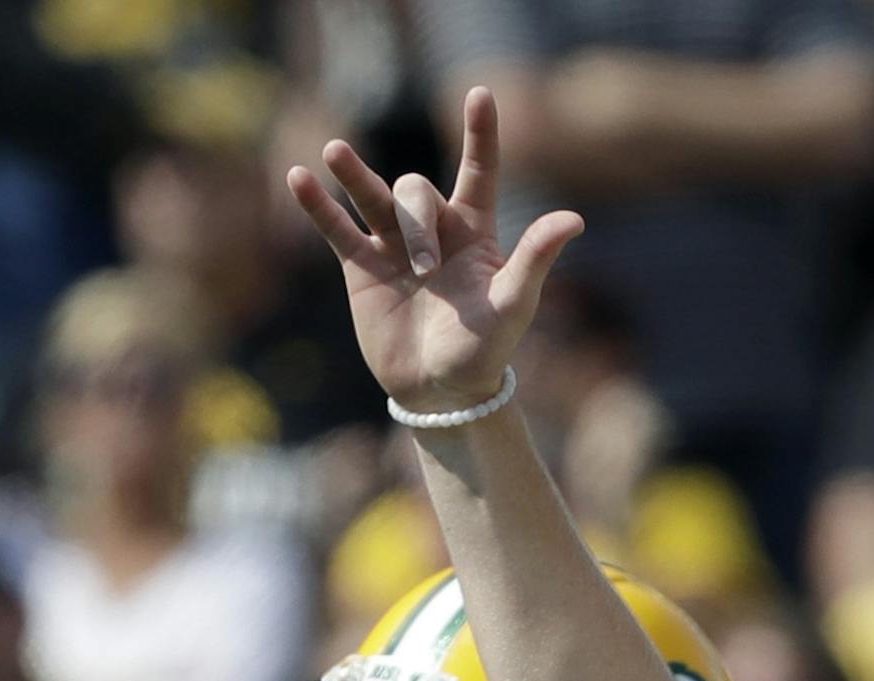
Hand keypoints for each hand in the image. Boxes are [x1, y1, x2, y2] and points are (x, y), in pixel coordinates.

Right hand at [287, 87, 583, 415]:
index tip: (481, 94)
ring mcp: (393, 244)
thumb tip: (575, 219)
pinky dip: (318, 205)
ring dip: (354, 173)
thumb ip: (535, 259)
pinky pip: (336, 227)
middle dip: (415, 219)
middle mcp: (433, 230)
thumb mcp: (513, 304)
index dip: (480, 134)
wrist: (441, 392)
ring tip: (334, 153)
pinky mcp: (361, 266)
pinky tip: (298, 178)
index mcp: (475, 232)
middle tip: (422, 267)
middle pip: (415, 191)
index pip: (478, 171)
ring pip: (371, 194)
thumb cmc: (485, 351)